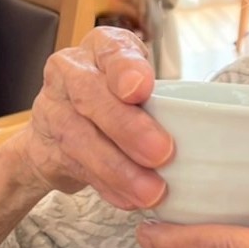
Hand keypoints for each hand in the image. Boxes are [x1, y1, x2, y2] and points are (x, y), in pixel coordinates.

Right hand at [19, 26, 172, 209]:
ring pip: (81, 138)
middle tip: (162, 152)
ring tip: (151, 190)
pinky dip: (108, 186)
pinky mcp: (45, 147)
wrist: (60, 129)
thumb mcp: (140, 83)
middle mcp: (71, 72)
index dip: (125, 69)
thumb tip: (203, 127)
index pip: (111, 50)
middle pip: (92, 96)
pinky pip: (77, 168)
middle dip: (128, 127)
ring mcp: (52, 109)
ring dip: (119, 168)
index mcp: (101, 47)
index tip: (141, 89)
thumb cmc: (116, 98)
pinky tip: (130, 199)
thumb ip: (162, 96)